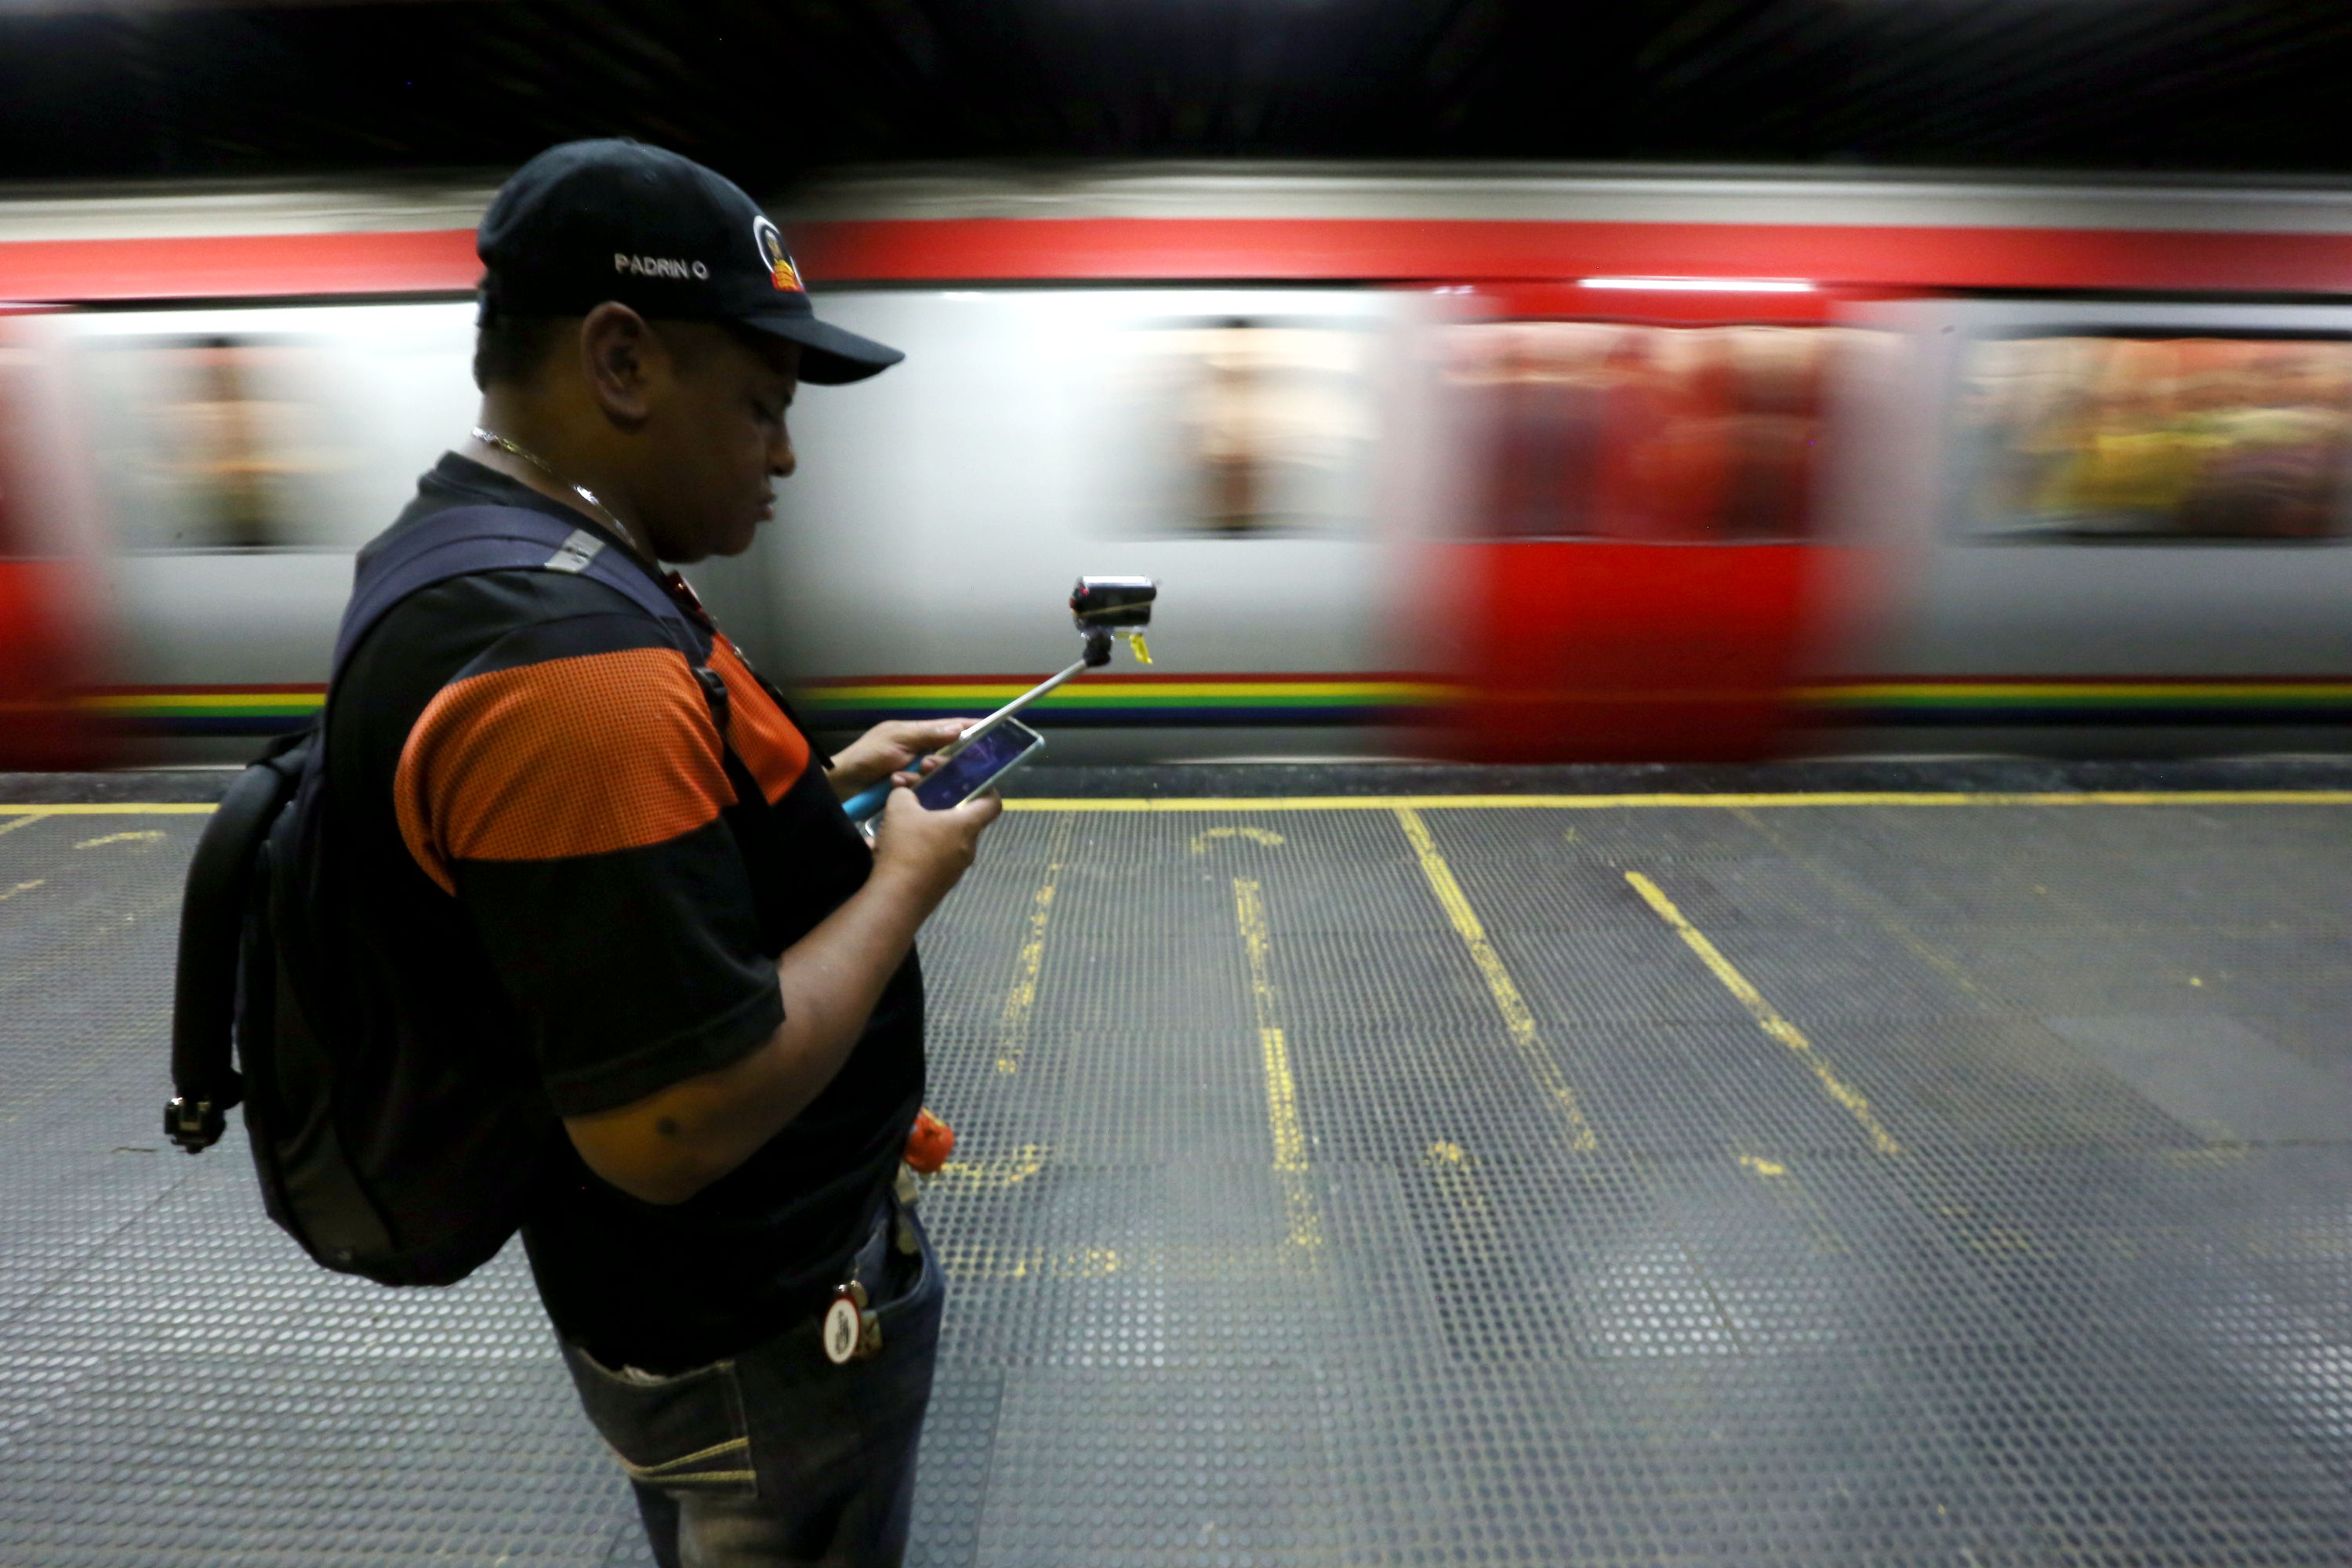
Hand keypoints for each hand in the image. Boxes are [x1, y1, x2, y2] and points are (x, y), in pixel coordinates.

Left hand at [827, 718, 975, 800]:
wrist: (842, 786)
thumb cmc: (867, 757)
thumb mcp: (896, 740)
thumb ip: (926, 735)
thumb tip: (957, 729)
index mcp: (916, 733)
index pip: (950, 728)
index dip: (971, 729)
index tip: (993, 731)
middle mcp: (919, 751)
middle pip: (949, 754)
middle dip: (947, 762)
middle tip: (930, 767)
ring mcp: (915, 771)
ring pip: (940, 775)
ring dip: (929, 778)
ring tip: (909, 780)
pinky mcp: (911, 791)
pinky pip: (928, 791)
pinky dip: (923, 792)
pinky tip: (916, 794)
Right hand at [868, 784, 1001, 905]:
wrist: (895, 900)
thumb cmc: (905, 848)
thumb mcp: (899, 809)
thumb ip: (905, 793)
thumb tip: (906, 794)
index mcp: (966, 826)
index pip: (992, 803)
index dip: (986, 787)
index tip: (968, 779)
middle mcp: (968, 848)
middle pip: (962, 817)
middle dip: (939, 799)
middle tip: (914, 789)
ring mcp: (955, 869)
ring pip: (945, 836)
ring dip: (924, 823)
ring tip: (897, 815)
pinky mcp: (940, 883)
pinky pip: (933, 855)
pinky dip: (917, 844)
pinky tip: (889, 842)